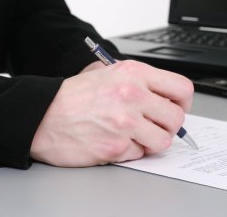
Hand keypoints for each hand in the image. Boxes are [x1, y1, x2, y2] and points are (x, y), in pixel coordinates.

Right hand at [30, 60, 193, 166]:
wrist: (43, 114)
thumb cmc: (74, 96)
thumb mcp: (108, 72)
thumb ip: (140, 82)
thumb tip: (166, 97)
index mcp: (134, 74)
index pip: (182, 89)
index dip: (183, 102)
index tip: (176, 108)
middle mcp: (132, 96)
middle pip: (176, 118)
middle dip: (168, 125)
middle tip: (154, 125)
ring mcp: (124, 123)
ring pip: (162, 141)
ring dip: (151, 141)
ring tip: (134, 135)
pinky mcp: (115, 147)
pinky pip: (139, 154)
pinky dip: (130, 150)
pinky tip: (114, 140)